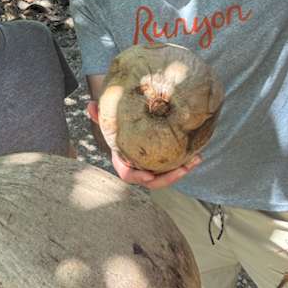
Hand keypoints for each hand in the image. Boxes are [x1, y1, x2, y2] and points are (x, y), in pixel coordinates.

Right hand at [86, 101, 200, 189]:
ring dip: (182, 171)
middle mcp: (138, 168)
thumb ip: (100, 115)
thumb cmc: (118, 127)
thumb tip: (89, 105)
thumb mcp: (109, 121)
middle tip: (184, 168)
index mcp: (124, 161)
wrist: (129, 129)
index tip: (150, 176)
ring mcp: (152, 168)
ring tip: (196, 160)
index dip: (138, 177)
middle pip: (153, 182)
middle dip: (169, 177)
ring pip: (167, 176)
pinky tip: (198, 155)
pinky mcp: (163, 165)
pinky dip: (185, 164)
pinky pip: (173, 168)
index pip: (128, 176)